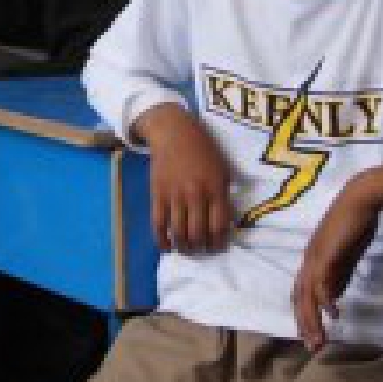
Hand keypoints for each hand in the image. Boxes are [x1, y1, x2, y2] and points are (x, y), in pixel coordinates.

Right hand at [135, 105, 231, 253]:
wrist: (174, 132)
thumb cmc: (203, 150)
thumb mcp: (223, 169)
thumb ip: (224, 196)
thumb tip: (225, 223)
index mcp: (215, 188)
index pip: (219, 226)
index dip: (219, 243)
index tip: (218, 247)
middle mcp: (195, 194)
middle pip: (198, 234)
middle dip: (202, 248)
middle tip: (202, 249)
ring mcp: (174, 195)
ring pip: (179, 233)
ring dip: (184, 248)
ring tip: (187, 249)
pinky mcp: (157, 195)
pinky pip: (158, 224)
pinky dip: (162, 241)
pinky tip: (167, 246)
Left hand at [291, 165, 382, 349]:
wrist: (360, 199)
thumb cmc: (355, 224)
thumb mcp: (347, 257)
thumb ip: (340, 276)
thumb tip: (333, 299)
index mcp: (312, 260)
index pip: (302, 293)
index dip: (304, 315)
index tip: (310, 335)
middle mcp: (309, 260)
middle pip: (300, 298)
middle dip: (305, 324)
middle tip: (312, 347)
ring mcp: (315, 257)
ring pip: (307, 295)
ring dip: (312, 319)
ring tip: (319, 339)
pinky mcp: (326, 254)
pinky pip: (322, 282)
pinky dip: (325, 300)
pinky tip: (333, 314)